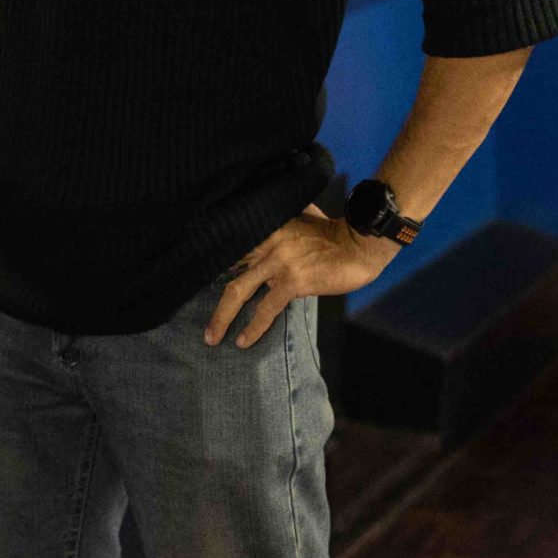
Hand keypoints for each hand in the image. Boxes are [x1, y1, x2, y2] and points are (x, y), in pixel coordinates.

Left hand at [203, 204, 396, 349]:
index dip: (213, 264)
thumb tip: (274, 227)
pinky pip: (266, 308)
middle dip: (210, 294)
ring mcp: (278, 262)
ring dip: (222, 317)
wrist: (360, 243)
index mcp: (266, 227)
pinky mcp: (292, 281)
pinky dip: (253, 327)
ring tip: (211, 337)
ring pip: (239, 291)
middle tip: (199, 312)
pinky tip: (243, 341)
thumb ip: (284, 224)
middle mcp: (266, 242)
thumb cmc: (335, 232)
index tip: (197, 279)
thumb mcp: (303, 217)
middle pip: (227, 270)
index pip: (232, 246)